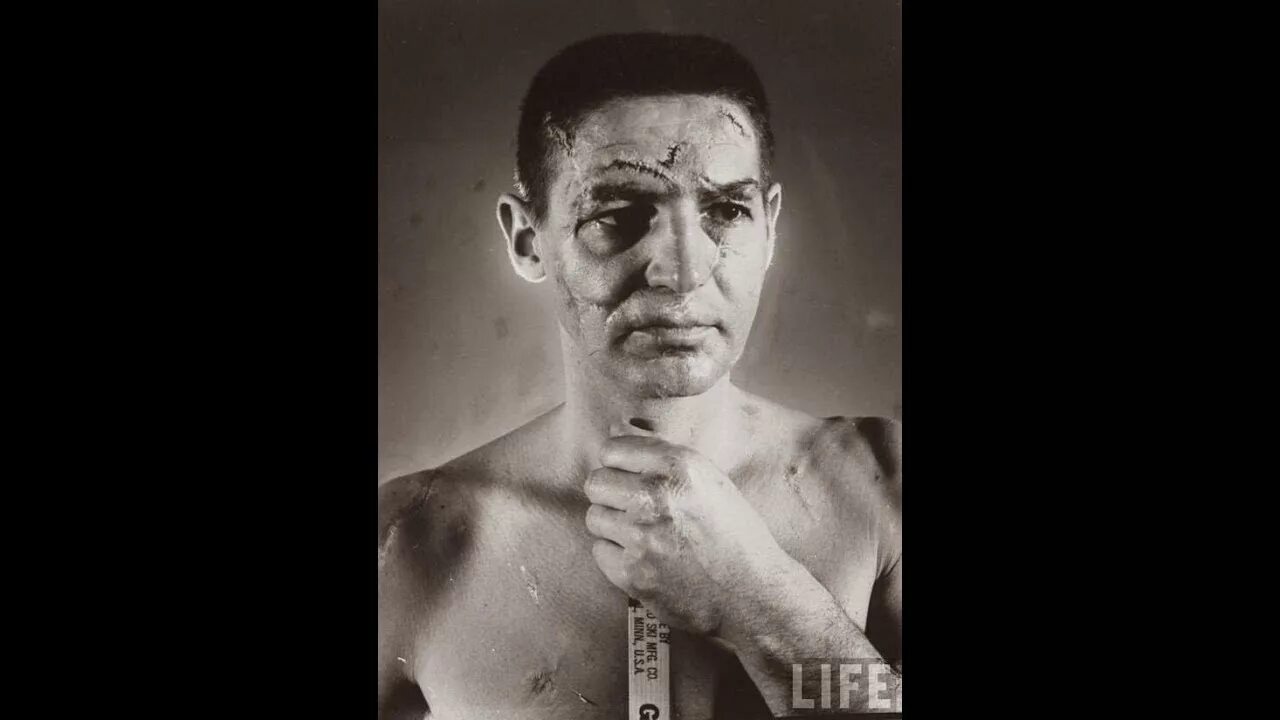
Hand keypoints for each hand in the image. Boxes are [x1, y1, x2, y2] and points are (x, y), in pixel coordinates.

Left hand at [583, 433, 789, 640]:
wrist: (752, 594)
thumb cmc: (735, 535)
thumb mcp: (711, 481)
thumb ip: (663, 456)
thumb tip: (613, 433)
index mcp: (678, 466)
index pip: (612, 450)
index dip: (619, 465)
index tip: (629, 478)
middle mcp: (656, 495)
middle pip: (596, 483)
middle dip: (611, 495)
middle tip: (633, 510)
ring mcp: (641, 535)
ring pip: (595, 517)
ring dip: (613, 526)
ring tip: (643, 536)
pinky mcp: (632, 572)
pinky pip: (600, 551)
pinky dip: (617, 556)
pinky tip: (644, 559)